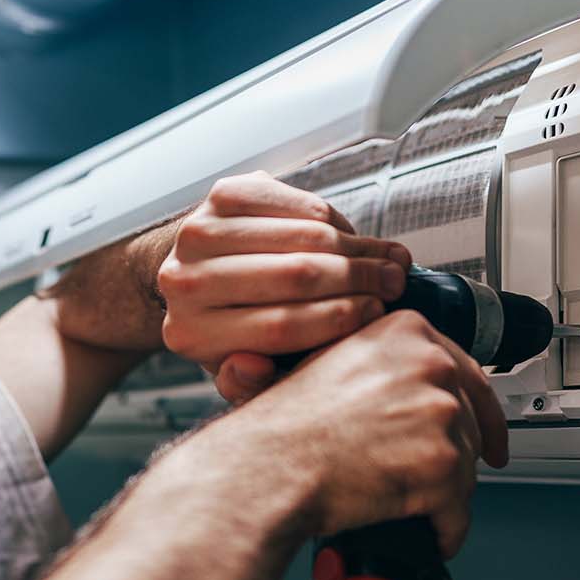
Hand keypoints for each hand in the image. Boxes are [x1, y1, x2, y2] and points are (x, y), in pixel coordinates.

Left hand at [155, 172, 412, 404]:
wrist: (198, 271)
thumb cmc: (235, 327)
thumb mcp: (241, 370)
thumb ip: (249, 383)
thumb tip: (251, 368)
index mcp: (190, 334)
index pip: (279, 327)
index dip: (340, 318)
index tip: (379, 315)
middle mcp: (184, 281)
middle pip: (295, 275)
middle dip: (359, 279)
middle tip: (395, 283)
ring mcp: (199, 231)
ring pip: (303, 235)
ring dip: (357, 248)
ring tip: (389, 261)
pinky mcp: (222, 195)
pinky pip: (299, 203)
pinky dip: (336, 220)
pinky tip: (353, 239)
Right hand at [225, 309, 509, 557]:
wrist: (267, 468)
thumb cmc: (280, 429)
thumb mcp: (326, 364)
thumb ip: (377, 364)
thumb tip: (405, 390)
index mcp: (404, 332)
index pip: (465, 372)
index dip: (479, 411)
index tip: (488, 435)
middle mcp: (429, 365)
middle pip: (469, 421)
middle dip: (453, 456)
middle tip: (432, 479)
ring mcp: (440, 413)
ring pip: (466, 466)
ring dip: (444, 493)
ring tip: (409, 507)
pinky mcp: (442, 465)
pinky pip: (459, 510)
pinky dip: (446, 529)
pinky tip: (427, 534)